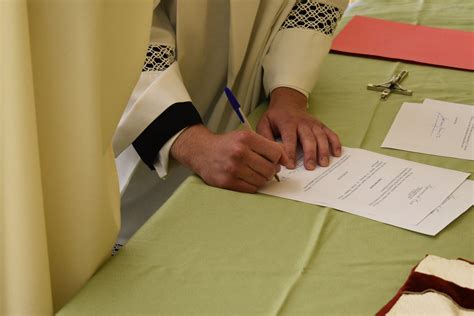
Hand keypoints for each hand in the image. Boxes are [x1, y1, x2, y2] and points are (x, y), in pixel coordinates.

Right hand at [170, 124, 285, 192]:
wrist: (201, 151)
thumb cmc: (227, 145)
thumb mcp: (245, 137)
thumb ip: (266, 146)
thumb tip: (285, 160)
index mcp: (246, 138)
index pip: (275, 152)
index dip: (277, 158)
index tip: (273, 160)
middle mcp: (239, 152)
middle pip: (270, 168)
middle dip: (270, 170)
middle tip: (263, 168)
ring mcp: (233, 168)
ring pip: (262, 180)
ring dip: (261, 179)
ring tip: (253, 173)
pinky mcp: (227, 182)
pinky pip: (251, 188)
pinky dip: (252, 185)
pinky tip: (246, 179)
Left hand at [256, 87, 341, 169]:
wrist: (288, 103)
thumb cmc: (275, 117)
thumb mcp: (264, 124)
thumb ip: (266, 138)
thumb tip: (271, 154)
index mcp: (287, 123)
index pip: (290, 138)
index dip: (290, 152)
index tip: (290, 165)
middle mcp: (303, 123)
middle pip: (308, 138)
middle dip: (310, 154)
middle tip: (310, 167)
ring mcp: (314, 124)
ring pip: (321, 137)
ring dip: (323, 151)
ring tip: (323, 164)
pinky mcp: (321, 126)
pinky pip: (330, 134)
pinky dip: (335, 143)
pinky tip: (337, 154)